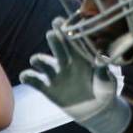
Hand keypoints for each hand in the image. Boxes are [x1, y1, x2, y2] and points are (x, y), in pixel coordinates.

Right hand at [20, 18, 130, 132]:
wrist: (97, 110)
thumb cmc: (105, 90)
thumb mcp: (107, 81)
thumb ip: (103, 70)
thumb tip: (102, 58)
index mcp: (81, 56)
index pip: (73, 40)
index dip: (68, 31)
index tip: (64, 22)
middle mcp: (66, 62)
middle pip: (58, 47)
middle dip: (54, 40)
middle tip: (51, 34)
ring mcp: (56, 74)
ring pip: (43, 62)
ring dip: (38, 60)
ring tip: (37, 60)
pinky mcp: (48, 88)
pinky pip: (35, 81)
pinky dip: (28, 77)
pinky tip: (25, 76)